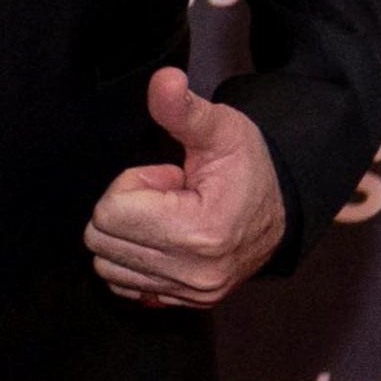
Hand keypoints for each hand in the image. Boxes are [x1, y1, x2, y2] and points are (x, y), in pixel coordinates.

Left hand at [84, 68, 288, 308]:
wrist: (279, 206)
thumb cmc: (246, 164)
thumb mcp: (219, 128)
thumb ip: (182, 108)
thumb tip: (164, 78)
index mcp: (201, 233)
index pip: (110, 212)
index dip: (131, 185)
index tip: (167, 178)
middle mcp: (196, 273)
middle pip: (101, 239)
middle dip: (125, 209)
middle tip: (166, 196)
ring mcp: (193, 293)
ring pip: (106, 265)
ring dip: (128, 235)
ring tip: (167, 216)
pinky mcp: (188, 302)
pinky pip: (124, 285)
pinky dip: (131, 261)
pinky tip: (161, 240)